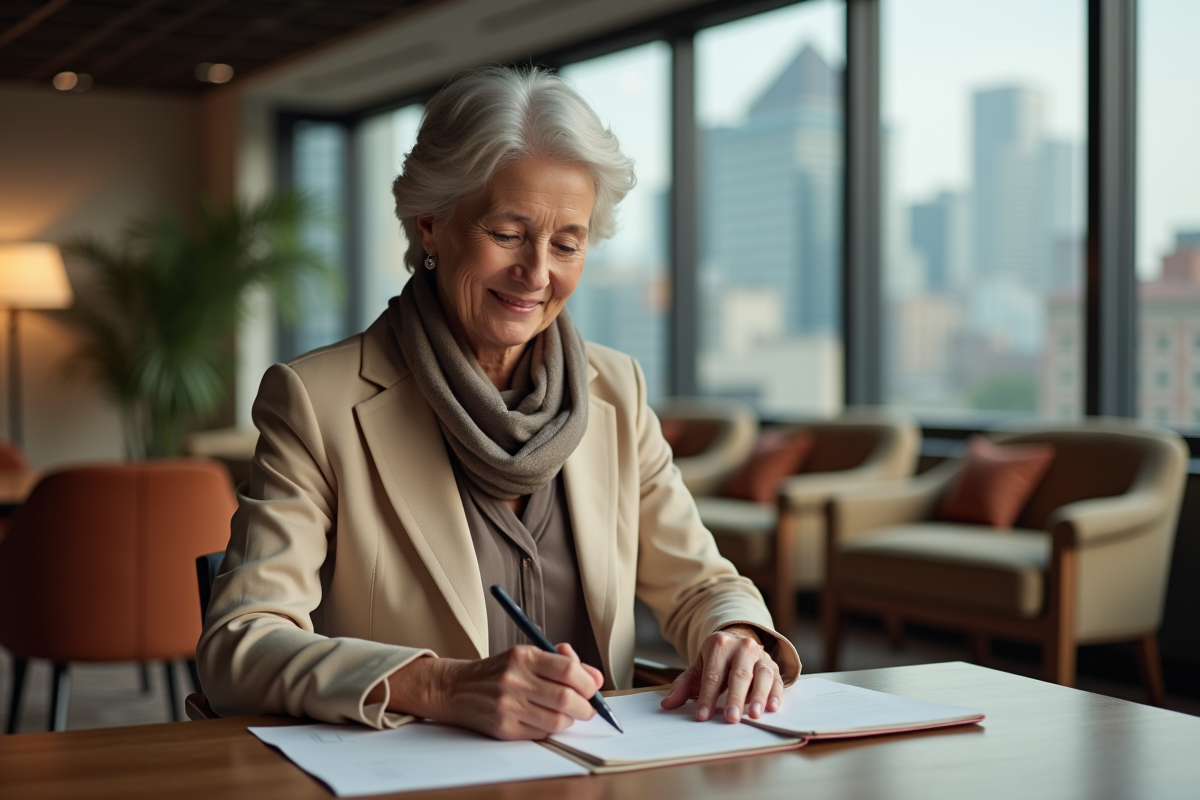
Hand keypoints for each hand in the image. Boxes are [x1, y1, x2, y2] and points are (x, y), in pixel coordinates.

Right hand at [384, 643, 603, 739]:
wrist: (457, 688)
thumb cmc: (498, 671)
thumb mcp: (528, 656)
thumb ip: (563, 663)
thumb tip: (596, 678)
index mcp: (523, 656)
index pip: (568, 670)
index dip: (587, 683)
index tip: (591, 689)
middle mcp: (514, 680)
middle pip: (566, 699)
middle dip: (585, 707)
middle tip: (586, 708)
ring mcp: (508, 706)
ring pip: (557, 721)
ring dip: (569, 720)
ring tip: (566, 714)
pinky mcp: (503, 728)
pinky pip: (541, 733)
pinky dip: (550, 729)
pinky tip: (545, 719)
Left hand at [660, 625, 783, 723]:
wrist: (738, 643)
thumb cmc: (716, 662)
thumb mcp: (698, 669)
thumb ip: (683, 686)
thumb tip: (667, 704)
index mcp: (718, 644)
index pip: (712, 674)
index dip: (707, 696)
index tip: (702, 716)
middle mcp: (742, 646)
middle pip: (738, 675)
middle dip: (734, 698)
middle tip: (731, 718)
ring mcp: (760, 655)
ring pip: (761, 675)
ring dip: (758, 696)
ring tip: (753, 715)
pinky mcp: (773, 665)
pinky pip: (777, 680)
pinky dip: (776, 694)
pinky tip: (772, 708)